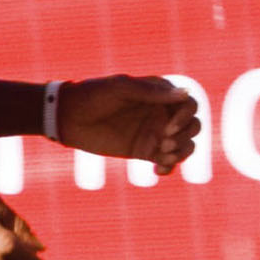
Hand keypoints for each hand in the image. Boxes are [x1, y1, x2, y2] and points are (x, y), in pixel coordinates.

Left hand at [56, 75, 198, 174]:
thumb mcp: (120, 88)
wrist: (67, 117)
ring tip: (162, 158)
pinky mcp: (144, 151)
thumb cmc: (93, 95)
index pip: (189, 104)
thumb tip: (185, 93)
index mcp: (159, 93)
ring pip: (185, 144)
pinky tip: (157, 171)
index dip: (186, 117)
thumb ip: (151, 92)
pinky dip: (170, 167)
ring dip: (181, 153)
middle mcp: (161, 112)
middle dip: (185, 136)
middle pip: (193, 126)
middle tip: (163, 144)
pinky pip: (168, 161)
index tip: (168, 127)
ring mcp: (154, 132)